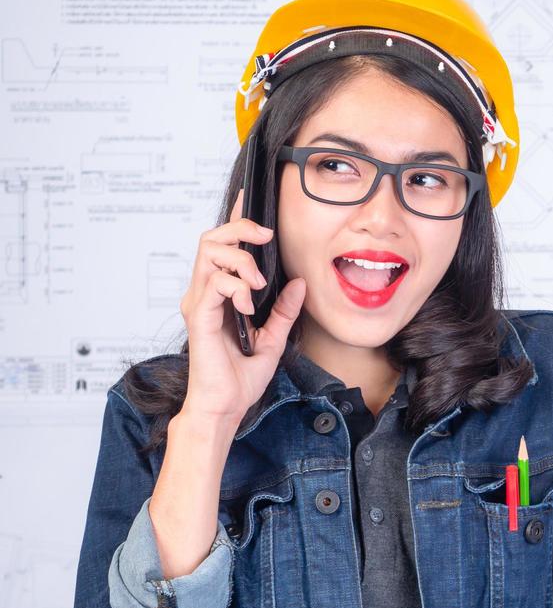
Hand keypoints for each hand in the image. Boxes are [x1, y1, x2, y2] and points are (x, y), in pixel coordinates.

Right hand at [179, 187, 306, 427]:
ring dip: (241, 260)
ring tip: (259, 285)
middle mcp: (204, 294)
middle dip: (240, 229)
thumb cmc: (240, 377)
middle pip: (211, 238)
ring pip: (210, 253)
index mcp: (220, 295)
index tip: (247, 201)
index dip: (234, 220)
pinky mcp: (198, 316)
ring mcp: (198, 303)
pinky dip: (237, 287)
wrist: (225, 406)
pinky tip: (249, 306)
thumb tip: (300, 283)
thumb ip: (284, 309)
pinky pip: (214, 283)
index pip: (222, 246)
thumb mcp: (273, 338)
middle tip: (266, 239)